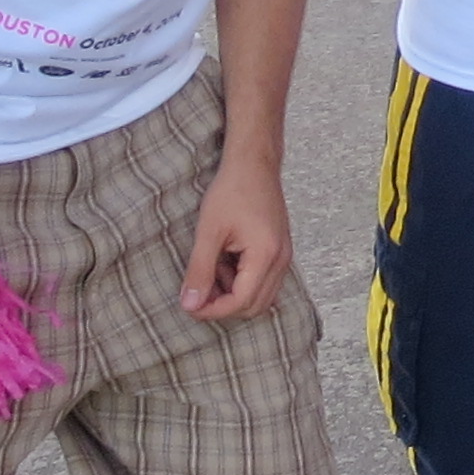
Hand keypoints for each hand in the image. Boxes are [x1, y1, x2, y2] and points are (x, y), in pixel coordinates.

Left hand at [177, 155, 294, 319]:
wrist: (254, 164)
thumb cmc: (233, 190)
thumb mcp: (209, 232)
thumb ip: (199, 270)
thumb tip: (190, 304)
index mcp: (265, 255)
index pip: (241, 302)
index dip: (213, 310)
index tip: (190, 304)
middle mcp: (281, 260)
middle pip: (254, 306)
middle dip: (224, 306)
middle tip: (197, 292)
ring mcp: (283, 255)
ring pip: (260, 296)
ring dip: (233, 293)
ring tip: (211, 269)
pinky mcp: (279, 250)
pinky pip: (263, 280)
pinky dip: (242, 281)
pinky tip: (224, 262)